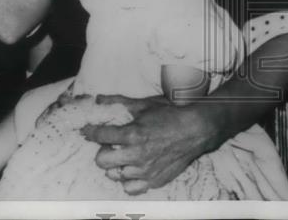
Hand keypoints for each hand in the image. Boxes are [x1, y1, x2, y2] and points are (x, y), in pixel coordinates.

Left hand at [81, 93, 211, 193]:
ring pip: (115, 174)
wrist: (197, 129)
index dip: (91, 131)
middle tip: (111, 144)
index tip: (89, 130)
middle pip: (102, 160)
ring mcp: (145, 170)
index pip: (100, 136)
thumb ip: (119, 102)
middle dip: (103, 150)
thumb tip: (99, 99)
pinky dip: (129, 179)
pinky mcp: (154, 180)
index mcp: (133, 134)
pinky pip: (130, 187)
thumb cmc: (172, 114)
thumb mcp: (145, 104)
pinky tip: (134, 168)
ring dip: (116, 164)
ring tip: (125, 155)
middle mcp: (137, 155)